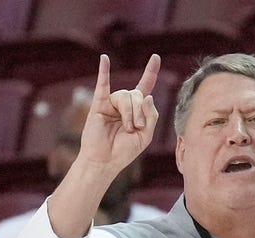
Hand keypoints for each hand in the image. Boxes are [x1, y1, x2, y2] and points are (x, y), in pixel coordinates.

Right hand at [78, 53, 161, 176]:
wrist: (105, 161)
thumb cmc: (124, 151)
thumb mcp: (146, 136)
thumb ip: (152, 116)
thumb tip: (148, 96)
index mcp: (137, 110)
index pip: (145, 86)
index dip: (151, 72)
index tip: (155, 57)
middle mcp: (124, 103)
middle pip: (138, 95)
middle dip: (140, 112)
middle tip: (136, 128)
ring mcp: (111, 103)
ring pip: (126, 96)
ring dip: (130, 113)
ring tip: (127, 128)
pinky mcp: (99, 105)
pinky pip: (103, 85)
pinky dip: (104, 71)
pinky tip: (104, 59)